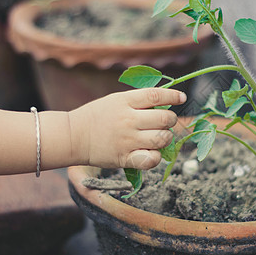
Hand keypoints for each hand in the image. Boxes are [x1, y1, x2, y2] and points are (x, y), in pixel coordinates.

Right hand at [69, 88, 186, 168]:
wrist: (74, 136)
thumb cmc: (97, 117)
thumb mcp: (116, 100)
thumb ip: (139, 101)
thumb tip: (166, 101)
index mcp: (125, 101)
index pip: (156, 95)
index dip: (173, 95)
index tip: (182, 97)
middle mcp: (128, 120)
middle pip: (165, 118)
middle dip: (171, 120)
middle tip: (165, 123)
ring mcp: (127, 140)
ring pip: (162, 138)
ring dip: (166, 137)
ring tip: (159, 137)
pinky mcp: (125, 158)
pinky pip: (151, 159)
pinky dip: (156, 157)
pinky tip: (151, 152)